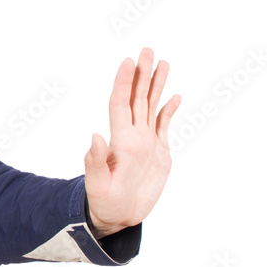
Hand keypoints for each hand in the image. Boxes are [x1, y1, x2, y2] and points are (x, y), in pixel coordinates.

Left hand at [84, 48, 181, 236]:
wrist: (117, 216)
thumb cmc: (104, 203)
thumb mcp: (97, 185)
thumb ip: (94, 162)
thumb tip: (94, 137)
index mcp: (120, 140)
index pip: (120, 103)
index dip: (123, 82)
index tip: (128, 61)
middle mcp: (132, 136)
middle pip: (137, 98)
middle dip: (142, 74)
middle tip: (147, 50)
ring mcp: (145, 142)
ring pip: (150, 106)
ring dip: (156, 85)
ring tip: (162, 63)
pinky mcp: (157, 152)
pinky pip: (163, 125)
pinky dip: (168, 110)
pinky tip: (174, 96)